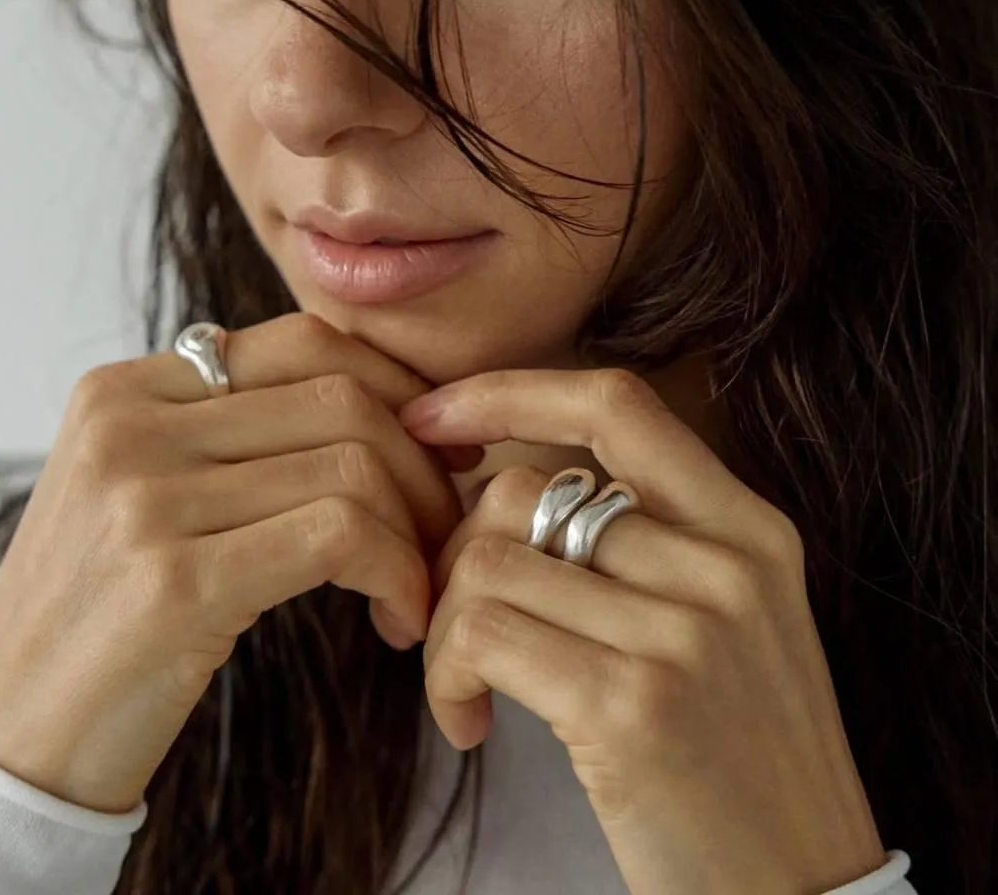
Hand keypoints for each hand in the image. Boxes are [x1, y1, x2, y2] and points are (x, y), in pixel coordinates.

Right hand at [0, 312, 477, 814]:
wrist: (14, 734)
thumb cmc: (104, 615)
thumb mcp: (145, 491)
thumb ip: (231, 433)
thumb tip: (382, 406)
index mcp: (125, 389)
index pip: (304, 341)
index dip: (398, 386)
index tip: (442, 446)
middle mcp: (129, 424)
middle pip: (341, 397)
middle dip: (423, 464)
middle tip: (446, 527)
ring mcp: (145, 497)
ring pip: (352, 464)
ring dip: (416, 530)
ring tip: (415, 588)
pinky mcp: (173, 580)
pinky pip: (340, 535)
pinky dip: (396, 573)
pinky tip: (397, 620)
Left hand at [399, 367, 888, 894]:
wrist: (803, 894)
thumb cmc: (742, 758)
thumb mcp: (730, 624)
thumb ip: (649, 546)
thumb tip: (502, 490)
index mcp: (751, 529)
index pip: (615, 401)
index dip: (508, 391)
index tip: (432, 418)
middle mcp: (726, 565)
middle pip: (522, 490)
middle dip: (451, 550)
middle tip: (452, 621)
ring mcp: (685, 632)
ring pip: (488, 560)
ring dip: (445, 627)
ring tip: (465, 686)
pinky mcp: (633, 705)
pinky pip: (483, 634)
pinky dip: (447, 676)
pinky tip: (470, 725)